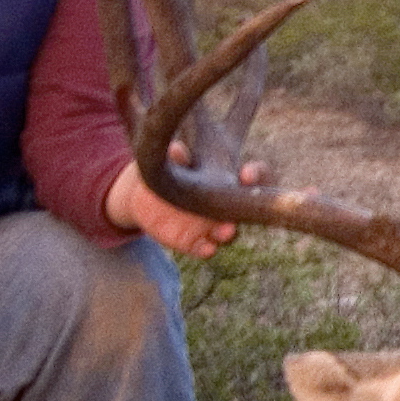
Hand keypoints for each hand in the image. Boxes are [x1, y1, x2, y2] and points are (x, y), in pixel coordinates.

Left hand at [105, 158, 270, 258]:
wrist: (142, 194)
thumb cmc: (165, 169)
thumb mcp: (169, 158)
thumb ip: (175, 156)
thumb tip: (177, 150)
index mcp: (226, 179)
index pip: (255, 176)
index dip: (257, 174)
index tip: (247, 174)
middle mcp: (224, 204)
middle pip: (246, 210)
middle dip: (247, 211)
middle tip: (241, 208)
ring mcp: (210, 225)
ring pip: (228, 232)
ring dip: (229, 233)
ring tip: (226, 231)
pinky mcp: (193, 242)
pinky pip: (205, 248)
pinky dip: (208, 250)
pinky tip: (207, 249)